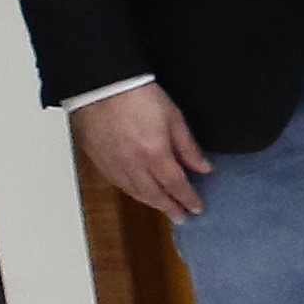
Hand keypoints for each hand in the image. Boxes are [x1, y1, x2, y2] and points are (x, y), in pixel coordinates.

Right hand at [74, 84, 211, 222]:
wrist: (101, 86)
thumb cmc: (137, 95)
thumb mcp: (173, 116)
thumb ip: (188, 146)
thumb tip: (204, 168)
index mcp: (155, 153)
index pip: (176, 185)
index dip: (188, 198)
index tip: (197, 207)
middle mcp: (134, 164)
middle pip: (155, 195)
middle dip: (171, 208)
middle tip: (182, 217)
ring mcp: (115, 165)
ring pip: (136, 193)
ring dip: (152, 204)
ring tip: (164, 209)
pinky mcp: (100, 161)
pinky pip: (119, 185)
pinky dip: (133, 193)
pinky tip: (140, 194)